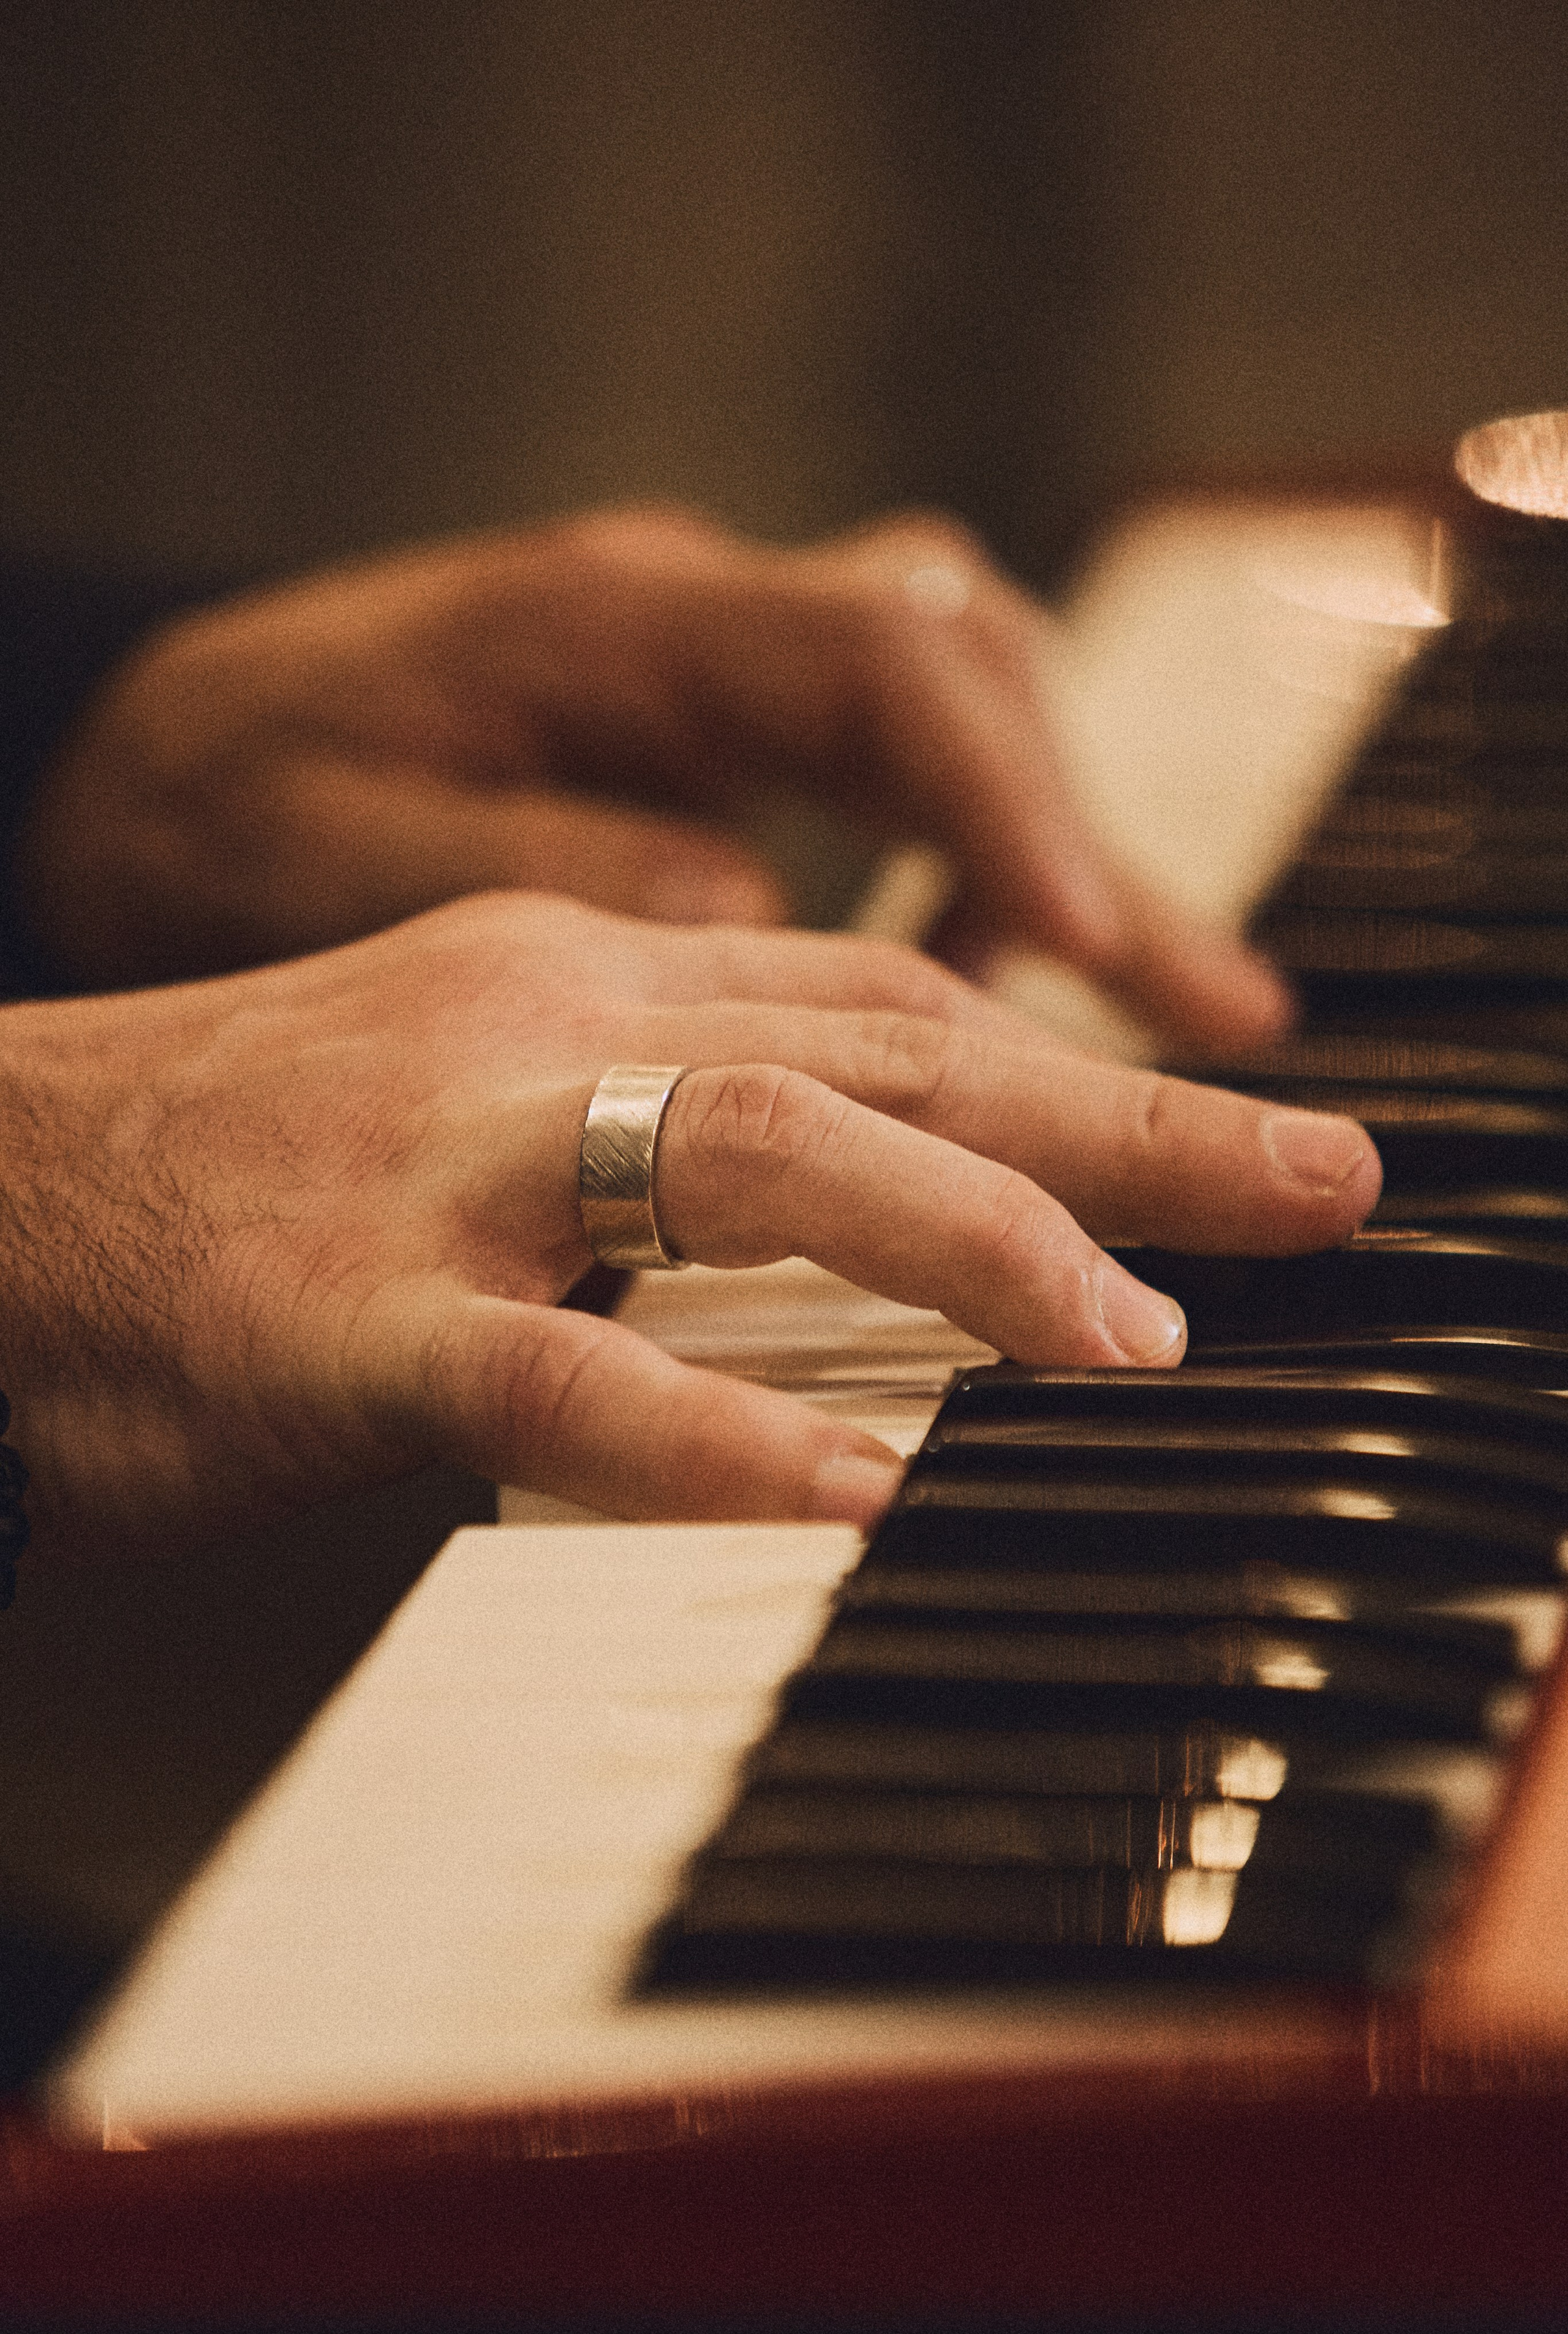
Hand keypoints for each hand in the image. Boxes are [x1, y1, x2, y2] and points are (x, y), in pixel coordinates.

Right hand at [0, 894, 1376, 1569]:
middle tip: (1322, 1180)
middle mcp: (535, 1028)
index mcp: (571, 968)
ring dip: (966, 1240)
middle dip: (1123, 1114)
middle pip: (879, 1041)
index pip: (877, 990)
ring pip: (748, 1152)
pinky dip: (708, 1428)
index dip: (1079, 1048)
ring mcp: (443, 1167)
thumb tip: (858, 1221)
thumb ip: (658, 1125)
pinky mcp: (342, 1321)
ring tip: (1135, 1343)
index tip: (1243, 1119)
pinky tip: (853, 1482)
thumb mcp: (471, 1089)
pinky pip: (551, 1374)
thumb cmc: (226, 1170)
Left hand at [18, 507, 1288, 1051]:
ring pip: (958, 737)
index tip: (1090, 952)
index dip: (1004, 802)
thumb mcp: (332, 850)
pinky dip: (980, 888)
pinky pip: (896, 789)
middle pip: (965, 693)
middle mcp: (693, 625)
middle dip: (1104, 860)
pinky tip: (1024, 988)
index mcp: (609, 622)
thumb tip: (762, 911)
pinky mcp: (714, 747)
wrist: (153, 768)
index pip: (875, 667)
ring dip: (1073, 878)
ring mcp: (714, 681)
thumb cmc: (220, 808)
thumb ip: (549, 872)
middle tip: (1233, 1032)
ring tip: (1191, 1030)